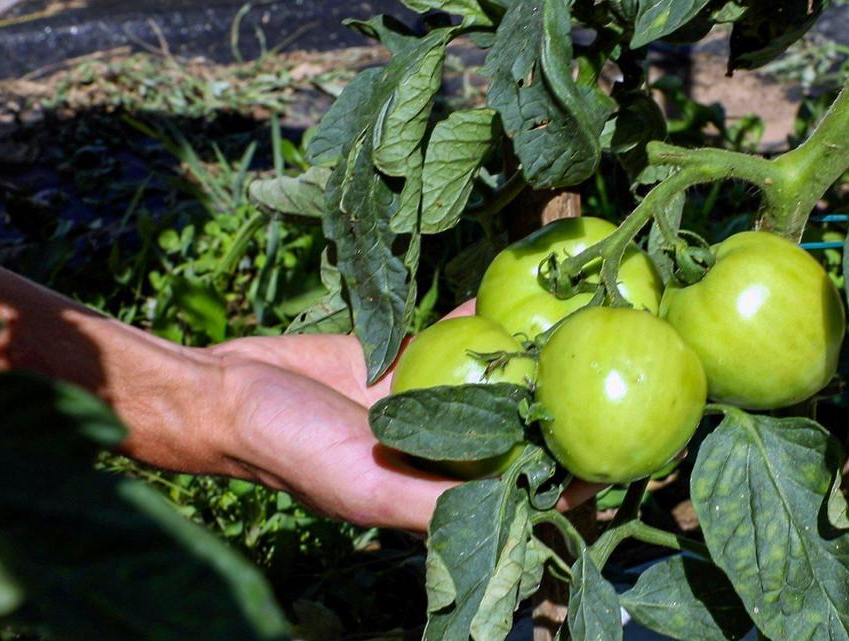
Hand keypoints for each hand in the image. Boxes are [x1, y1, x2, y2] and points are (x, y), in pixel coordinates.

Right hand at [201, 300, 600, 530]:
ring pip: (494, 380)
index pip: (516, 488)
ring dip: (533, 359)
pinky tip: (524, 292)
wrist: (229, 390)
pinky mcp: (407, 359)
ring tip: (585, 328)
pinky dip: (486, 318)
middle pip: (516, 432)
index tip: (616, 454)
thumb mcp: (364, 487)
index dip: (565, 478)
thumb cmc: (290, 449)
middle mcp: (438, 447)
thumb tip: (515, 510)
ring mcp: (425, 400)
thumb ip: (432, 500)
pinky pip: (457, 337)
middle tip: (619, 380)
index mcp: (433, 489)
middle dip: (563, 412)